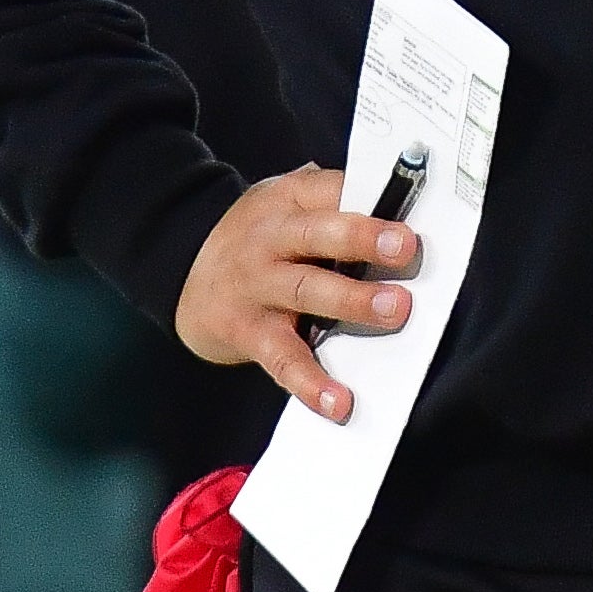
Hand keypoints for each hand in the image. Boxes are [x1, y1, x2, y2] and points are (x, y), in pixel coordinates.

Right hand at [176, 165, 421, 423]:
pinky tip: (339, 401)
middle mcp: (269, 239)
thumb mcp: (286, 205)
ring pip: (305, 290)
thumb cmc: (257, 238)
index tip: (411, 209)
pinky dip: (312, 383)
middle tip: (406, 248)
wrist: (180, 270)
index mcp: (287, 201)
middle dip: (362, 238)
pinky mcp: (247, 332)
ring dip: (351, 301)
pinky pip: (283, 358)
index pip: (333, 190)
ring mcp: (256, 286)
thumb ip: (331, 203)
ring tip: (393, 311)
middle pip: (317, 233)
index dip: (373, 198)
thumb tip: (402, 203)